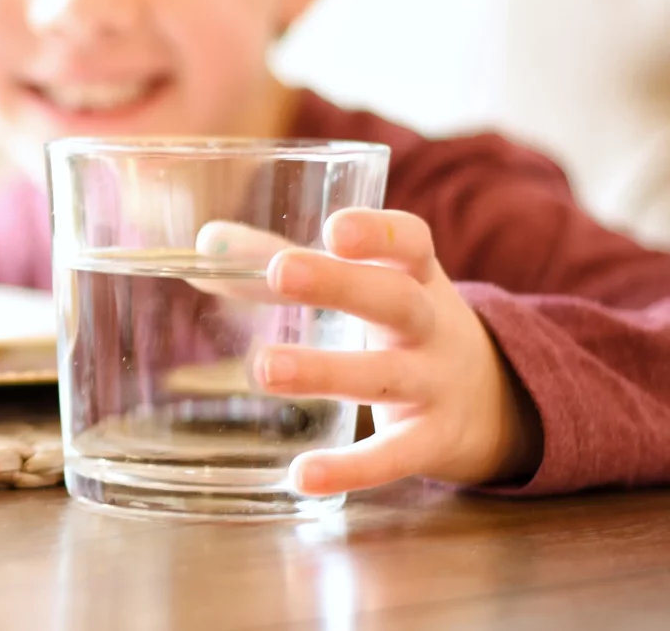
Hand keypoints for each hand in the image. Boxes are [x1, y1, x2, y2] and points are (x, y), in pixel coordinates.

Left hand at [254, 209, 542, 494]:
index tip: (335, 228)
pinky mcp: (434, 441)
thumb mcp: (364, 283)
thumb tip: (209, 242)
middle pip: (395, 300)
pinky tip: (302, 473)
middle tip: (282, 271)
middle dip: (341, 285)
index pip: (411, 242)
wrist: (494, 398)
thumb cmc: (400, 321)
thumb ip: (284, 259)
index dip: (378, 232)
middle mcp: (432, 324)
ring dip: (326, 371)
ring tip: (265, 369)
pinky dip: (351, 467)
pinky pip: (394, 456)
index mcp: (416, 275)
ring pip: (386, 376)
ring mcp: (437, 383)